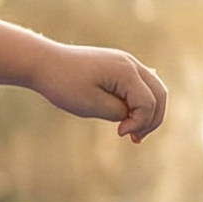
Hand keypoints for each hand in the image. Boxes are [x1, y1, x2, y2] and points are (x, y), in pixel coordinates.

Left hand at [35, 44, 167, 141]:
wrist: (43, 62)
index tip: (119, 133)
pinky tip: (127, 119)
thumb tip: (134, 115)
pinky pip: (139, 85)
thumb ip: (118, 112)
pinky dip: (138, 102)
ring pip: (153, 89)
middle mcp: (131, 63)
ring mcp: (126, 62)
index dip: (139, 123)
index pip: (148, 102)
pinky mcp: (118, 66)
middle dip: (152, 119)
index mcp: (126, 71)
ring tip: (133, 134)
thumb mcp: (91, 105)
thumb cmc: (64, 84)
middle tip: (136, 139)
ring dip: (148, 112)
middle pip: (159, 94)